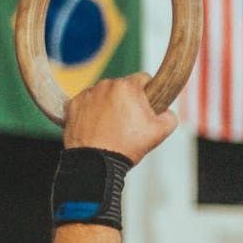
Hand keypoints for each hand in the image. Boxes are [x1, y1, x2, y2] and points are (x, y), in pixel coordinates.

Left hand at [63, 73, 177, 163]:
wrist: (95, 163)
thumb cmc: (126, 146)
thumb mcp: (159, 132)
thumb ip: (170, 117)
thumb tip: (166, 112)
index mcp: (127, 87)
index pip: (144, 79)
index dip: (148, 93)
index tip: (146, 107)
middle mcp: (105, 85)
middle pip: (122, 88)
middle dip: (126, 101)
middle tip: (128, 123)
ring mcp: (87, 95)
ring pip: (103, 95)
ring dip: (108, 105)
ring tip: (111, 127)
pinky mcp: (72, 105)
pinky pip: (86, 104)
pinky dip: (91, 113)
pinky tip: (96, 128)